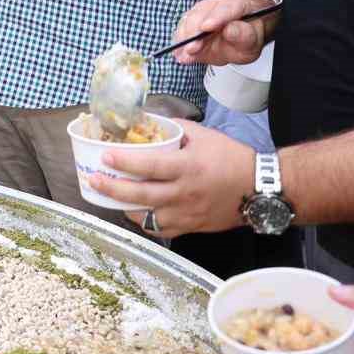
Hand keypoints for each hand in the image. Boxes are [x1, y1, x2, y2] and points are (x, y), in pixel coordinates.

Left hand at [87, 121, 250, 237]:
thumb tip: (152, 122)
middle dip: (113, 189)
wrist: (260, 188)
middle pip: (141, 195)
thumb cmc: (232, 159)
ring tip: (111, 197)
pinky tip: (137, 213)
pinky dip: (146, 223)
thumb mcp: (205, 136)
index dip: (125, 163)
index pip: (149, 166)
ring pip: (148, 217)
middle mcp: (185, 193)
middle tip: (94, 180)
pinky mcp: (192, 227)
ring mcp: (187, 213)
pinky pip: (162, 230)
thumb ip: (177, 129)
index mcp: (188, 167)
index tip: (105, 157)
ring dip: (126, 207)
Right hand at [171, 0, 267, 65]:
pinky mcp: (188, 23)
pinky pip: (181, 31)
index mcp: (235, 4)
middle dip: (194, 32)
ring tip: (186, 56)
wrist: (237, 37)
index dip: (216, 17)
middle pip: (201, 14)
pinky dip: (179, 44)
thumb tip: (230, 30)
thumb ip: (244, 35)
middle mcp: (214, 5)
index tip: (207, 27)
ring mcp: (199, 13)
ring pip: (188, 21)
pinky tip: (181, 54)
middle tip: (192, 49)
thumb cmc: (245, 36)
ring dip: (184, 39)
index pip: (226, 8)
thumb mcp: (252, 40)